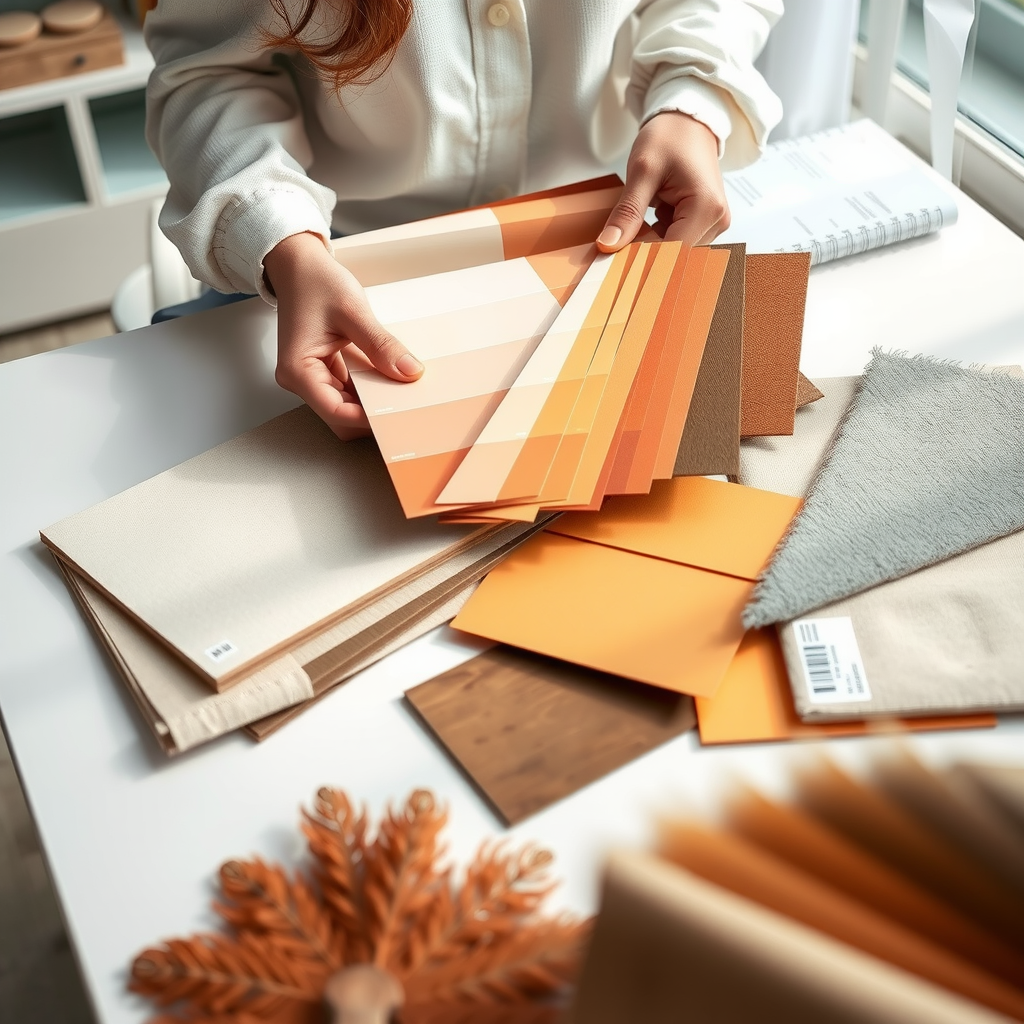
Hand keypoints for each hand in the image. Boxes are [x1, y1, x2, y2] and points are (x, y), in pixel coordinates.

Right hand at [264, 232, 423, 439]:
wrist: (299, 264)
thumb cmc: (315, 281)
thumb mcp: (353, 312)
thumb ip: (381, 345)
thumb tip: (409, 371)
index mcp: (298, 370)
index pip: (335, 411)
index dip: (367, 417)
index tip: (397, 412)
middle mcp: (300, 379)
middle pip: (340, 416)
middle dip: (371, 413)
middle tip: (404, 404)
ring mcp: (312, 376)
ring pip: (346, 406)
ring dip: (372, 401)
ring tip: (400, 390)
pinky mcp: (324, 370)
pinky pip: (349, 391)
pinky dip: (369, 388)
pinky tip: (389, 379)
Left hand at [597, 112, 729, 251]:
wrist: (688, 122)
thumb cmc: (671, 136)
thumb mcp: (643, 170)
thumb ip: (627, 211)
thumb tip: (609, 244)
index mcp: (707, 208)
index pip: (673, 253)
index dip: (642, 262)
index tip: (613, 265)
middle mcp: (717, 220)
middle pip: (675, 256)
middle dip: (644, 256)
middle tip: (614, 248)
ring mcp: (713, 223)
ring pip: (674, 253)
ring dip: (649, 247)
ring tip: (631, 228)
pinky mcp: (704, 223)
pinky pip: (676, 242)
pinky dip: (655, 239)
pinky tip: (644, 225)